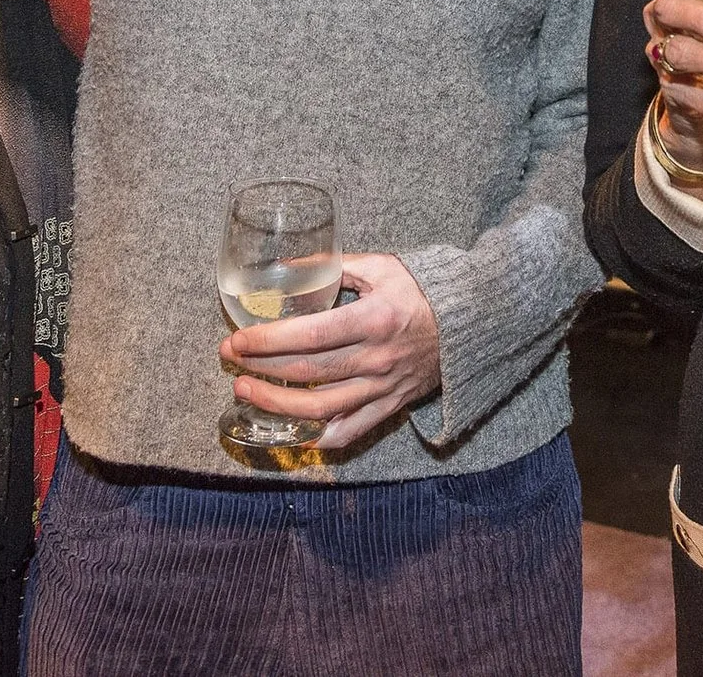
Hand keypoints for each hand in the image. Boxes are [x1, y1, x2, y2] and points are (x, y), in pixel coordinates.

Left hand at [219, 253, 441, 452]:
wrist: (472, 321)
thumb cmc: (423, 289)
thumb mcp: (381, 266)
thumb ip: (334, 265)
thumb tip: (286, 267)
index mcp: (373, 319)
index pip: (309, 336)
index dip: (268, 341)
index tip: (238, 339)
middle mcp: (376, 358)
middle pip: (307, 372)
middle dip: (260, 367)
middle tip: (230, 359)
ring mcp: (383, 387)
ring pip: (321, 407)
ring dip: (277, 403)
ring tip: (245, 391)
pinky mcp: (390, 405)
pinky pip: (351, 431)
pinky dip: (319, 437)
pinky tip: (293, 431)